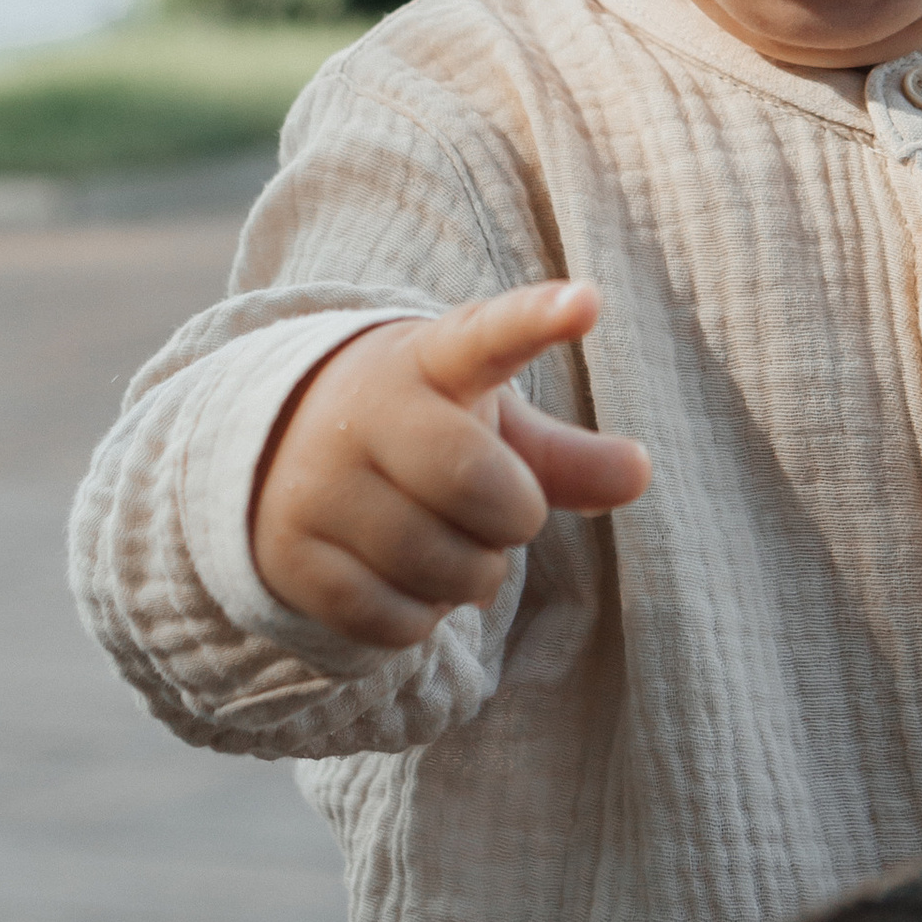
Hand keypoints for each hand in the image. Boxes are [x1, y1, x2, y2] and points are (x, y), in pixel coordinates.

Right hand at [247, 281, 646, 646]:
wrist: (281, 452)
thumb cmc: (420, 433)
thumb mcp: (487, 425)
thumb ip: (563, 454)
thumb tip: (640, 474)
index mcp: (430, 361)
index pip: (487, 337)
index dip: (537, 320)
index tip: (586, 301)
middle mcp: (365, 411)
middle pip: (476, 484)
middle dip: (512, 518)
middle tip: (499, 510)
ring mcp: (318, 483)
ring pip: (438, 567)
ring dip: (470, 578)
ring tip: (449, 544)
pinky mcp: (292, 554)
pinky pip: (394, 620)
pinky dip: (422, 618)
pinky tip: (407, 581)